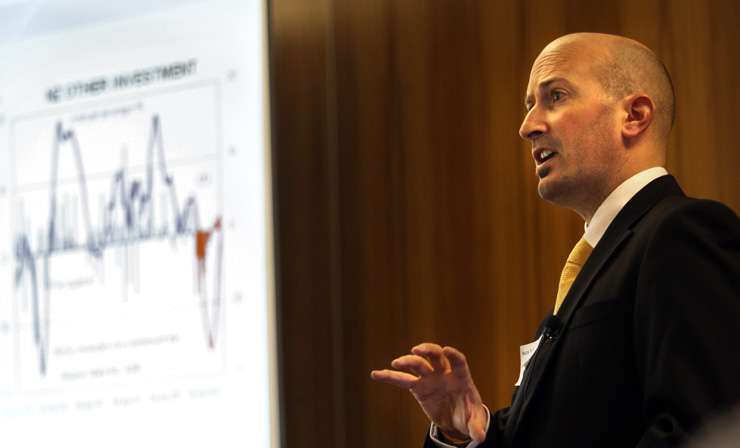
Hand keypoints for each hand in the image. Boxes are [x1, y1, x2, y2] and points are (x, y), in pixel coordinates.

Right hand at [370, 343, 486, 442]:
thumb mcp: (475, 422)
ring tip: (395, 363)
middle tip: (417, 349)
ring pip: (417, 364)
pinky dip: (389, 377)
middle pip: (435, 356)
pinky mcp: (418, 387)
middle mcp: (444, 373)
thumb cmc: (469, 415)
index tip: (446, 350)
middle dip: (427, 350)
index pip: (458, 361)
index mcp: (460, 377)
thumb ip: (477, 427)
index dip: (453, 354)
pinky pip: (402, 380)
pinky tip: (376, 374)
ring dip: (407, 361)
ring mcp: (430, 378)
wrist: (458, 419)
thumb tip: (480, 437)